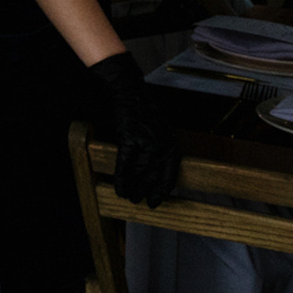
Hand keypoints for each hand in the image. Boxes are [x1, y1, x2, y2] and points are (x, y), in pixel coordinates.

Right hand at [89, 52, 178, 205]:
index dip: (162, 191)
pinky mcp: (129, 141)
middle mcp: (162, 147)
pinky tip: (119, 189)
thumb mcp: (161, 130)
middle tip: (140, 201)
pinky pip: (124, 166)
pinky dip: (121, 179)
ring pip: (139, 174)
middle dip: (146, 192)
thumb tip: (156, 171)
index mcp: (172, 145)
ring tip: (129, 197)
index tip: (156, 201)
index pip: (170, 176)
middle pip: (154, 177)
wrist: (130, 91)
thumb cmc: (145, 109)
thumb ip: (161, 149)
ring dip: (133, 188)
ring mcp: (146, 144)